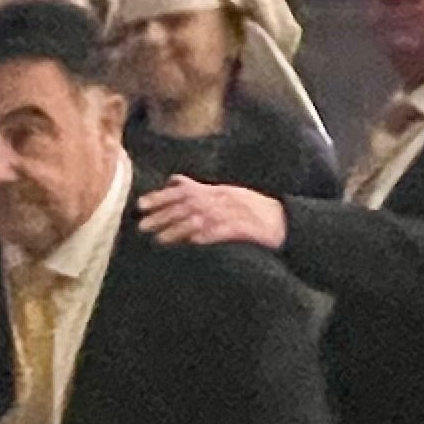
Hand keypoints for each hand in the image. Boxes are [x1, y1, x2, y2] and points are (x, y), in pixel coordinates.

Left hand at [134, 177, 284, 250]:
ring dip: (179, 230)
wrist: (283, 221)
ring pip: (202, 220)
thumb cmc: (251, 208)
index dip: (160, 197)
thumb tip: (173, 181)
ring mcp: (234, 214)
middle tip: (143, 226)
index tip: (140, 205)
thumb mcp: (225, 193)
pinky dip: (209, 236)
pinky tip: (195, 242)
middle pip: (188, 206)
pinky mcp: (246, 229)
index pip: (183, 190)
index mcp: (216, 191)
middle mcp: (222, 199)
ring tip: (160, 239)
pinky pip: (225, 232)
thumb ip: (198, 188)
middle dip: (163, 215)